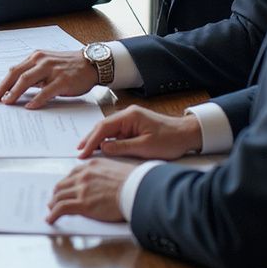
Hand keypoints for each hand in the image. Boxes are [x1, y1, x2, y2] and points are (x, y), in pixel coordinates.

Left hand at [0, 50, 97, 108]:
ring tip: (9, 103)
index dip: (4, 83)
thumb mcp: (48, 65)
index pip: (15, 70)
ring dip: (15, 93)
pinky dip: (36, 99)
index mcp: (36, 57)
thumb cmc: (69, 66)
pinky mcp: (62, 80)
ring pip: (27, 80)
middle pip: (17, 74)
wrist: (91, 63)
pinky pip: (45, 91)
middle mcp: (41, 61)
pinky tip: (30, 106)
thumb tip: (17, 88)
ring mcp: (52, 69)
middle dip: (5, 88)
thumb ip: (34, 74)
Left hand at [46, 159, 136, 223]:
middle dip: (57, 193)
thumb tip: (105, 180)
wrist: (137, 189)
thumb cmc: (133, 182)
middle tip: (54, 200)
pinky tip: (50, 219)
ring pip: (59, 196)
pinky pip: (61, 208)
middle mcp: (83, 175)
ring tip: (50, 210)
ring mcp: (81, 189)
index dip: (66, 184)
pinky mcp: (82, 204)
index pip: (72, 174)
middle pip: (62, 185)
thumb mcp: (116, 169)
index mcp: (91, 165)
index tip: (64, 189)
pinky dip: (53, 214)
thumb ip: (104, 173)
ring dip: (53, 204)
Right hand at [77, 105, 201, 160]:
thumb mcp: (145, 147)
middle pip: (103, 127)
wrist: (187, 135)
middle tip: (79, 152)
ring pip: (108, 130)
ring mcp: (130, 120)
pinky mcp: (134, 126)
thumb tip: (103, 148)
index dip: (91, 140)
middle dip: (90, 139)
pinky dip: (107, 141)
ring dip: (97, 140)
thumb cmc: (170, 140)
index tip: (83, 152)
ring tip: (85, 151)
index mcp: (129, 116)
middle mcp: (127, 115)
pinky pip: (116, 133)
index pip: (104, 127)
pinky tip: (101, 148)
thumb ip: (122, 147)